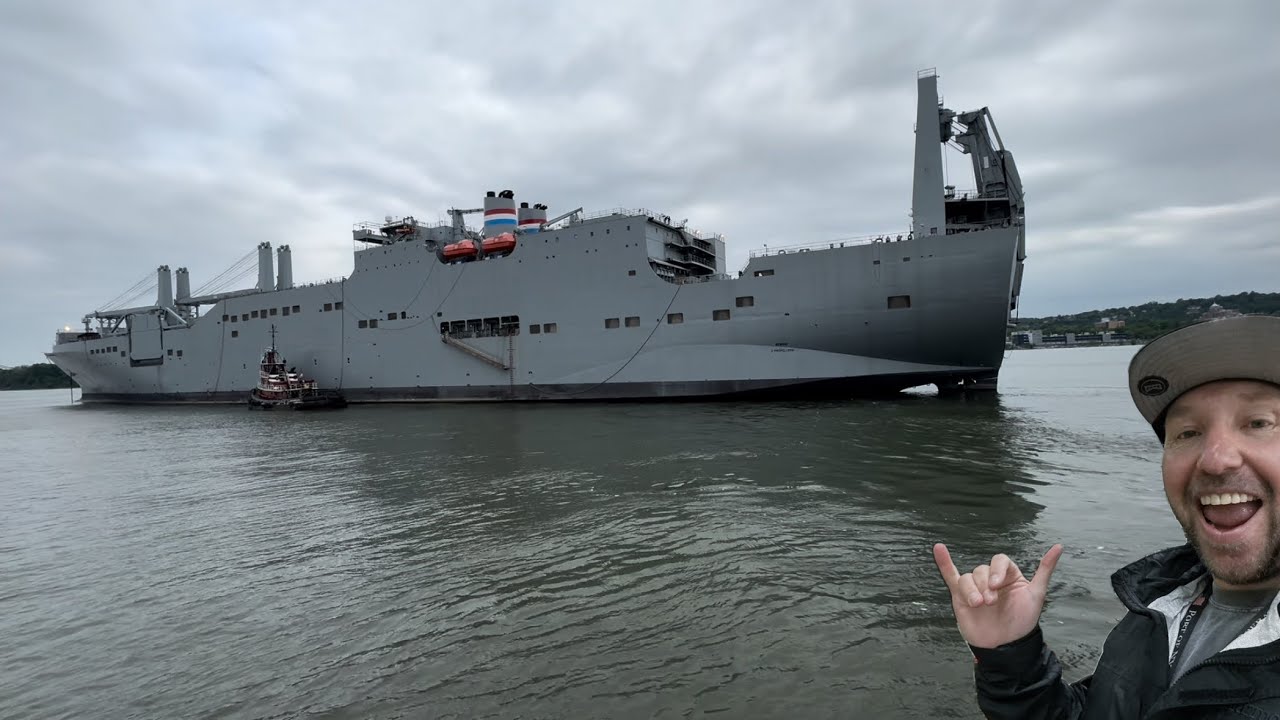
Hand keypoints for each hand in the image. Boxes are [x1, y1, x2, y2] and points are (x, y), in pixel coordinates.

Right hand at [932, 543, 1063, 648]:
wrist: (1006, 646)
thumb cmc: (1021, 622)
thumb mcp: (1037, 594)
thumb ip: (1044, 570)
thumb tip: (1058, 547)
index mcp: (1008, 576)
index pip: (999, 561)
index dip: (997, 570)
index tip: (998, 585)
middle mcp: (990, 579)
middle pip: (981, 569)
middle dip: (985, 585)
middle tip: (991, 602)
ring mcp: (974, 587)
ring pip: (967, 577)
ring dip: (971, 590)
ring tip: (979, 605)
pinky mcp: (960, 596)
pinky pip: (950, 575)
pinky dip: (944, 563)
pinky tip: (939, 549)